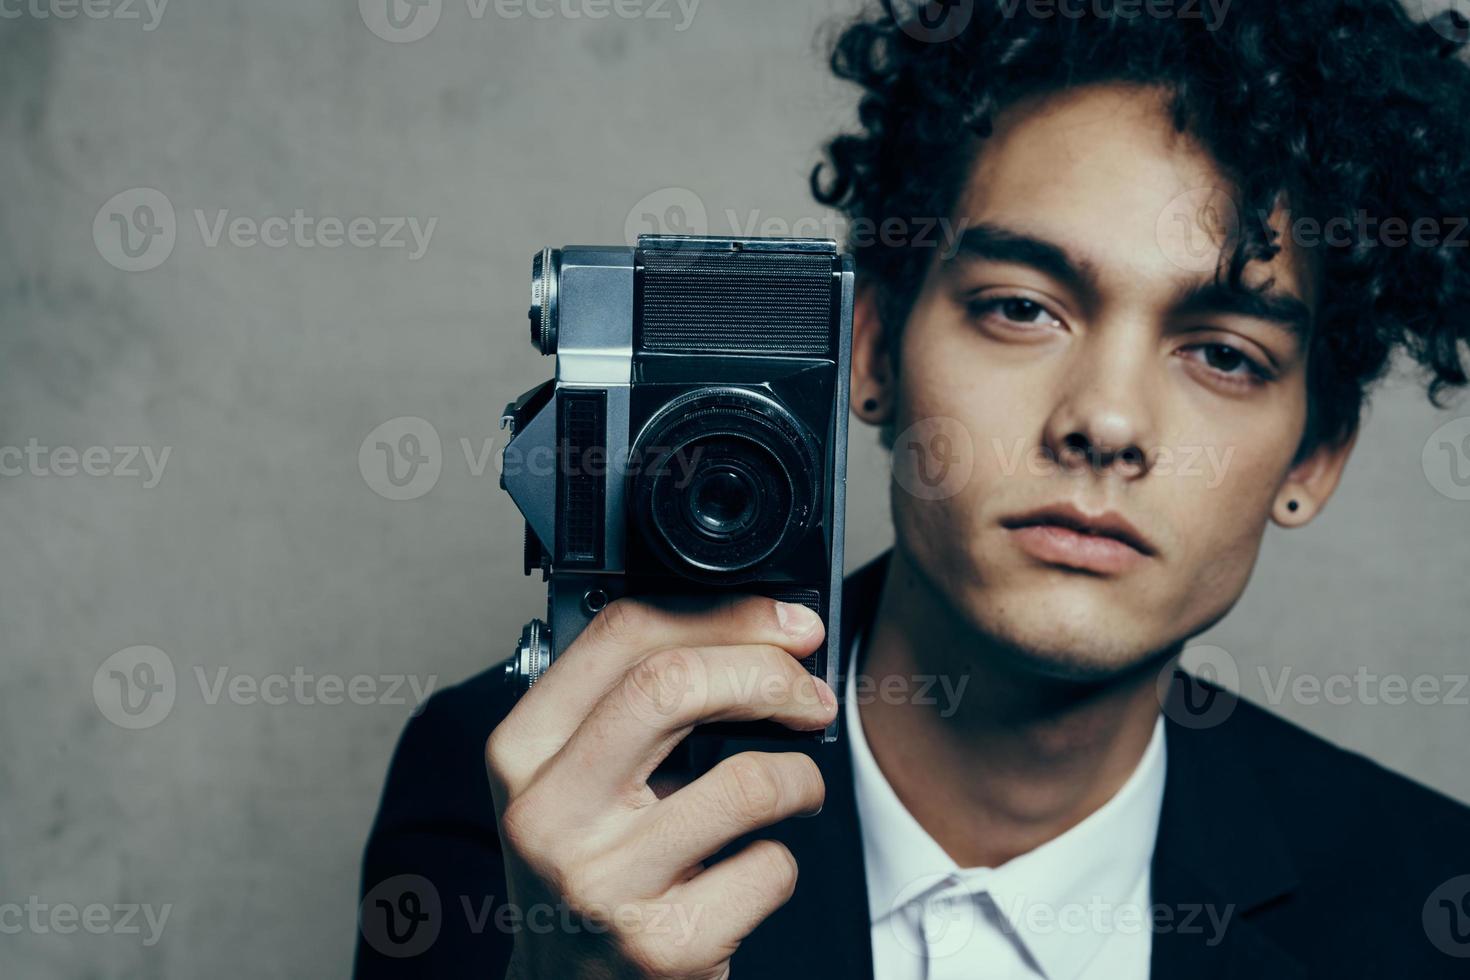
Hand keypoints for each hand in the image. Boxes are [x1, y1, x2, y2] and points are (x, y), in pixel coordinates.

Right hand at [485, 594, 835, 979]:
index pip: (623, 636)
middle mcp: (547, 814)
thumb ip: (632, 704)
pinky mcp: (661, 946)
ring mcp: (601, 884)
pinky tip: (752, 868)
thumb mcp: (579, 777)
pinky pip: (769, 867)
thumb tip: (754, 631)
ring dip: (801, 778)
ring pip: (746, 781)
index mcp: (521, 751)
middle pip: (676, 687)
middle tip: (809, 693)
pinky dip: (782, 860)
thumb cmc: (589, 870)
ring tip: (796, 790)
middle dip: (770, 674)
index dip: (727, 616)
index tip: (785, 624)